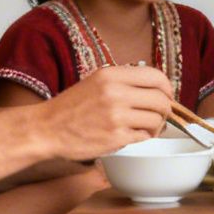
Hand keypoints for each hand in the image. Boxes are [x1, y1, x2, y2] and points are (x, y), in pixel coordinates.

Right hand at [36, 65, 172, 160]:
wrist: (46, 129)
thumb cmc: (72, 107)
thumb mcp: (96, 82)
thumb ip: (124, 82)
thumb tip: (157, 89)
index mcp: (112, 75)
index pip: (157, 77)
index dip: (167, 89)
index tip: (166, 97)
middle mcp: (116, 93)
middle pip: (161, 100)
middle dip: (164, 111)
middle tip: (158, 117)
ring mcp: (116, 116)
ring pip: (156, 120)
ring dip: (156, 127)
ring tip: (145, 129)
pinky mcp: (115, 137)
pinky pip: (144, 137)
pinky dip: (143, 138)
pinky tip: (132, 136)